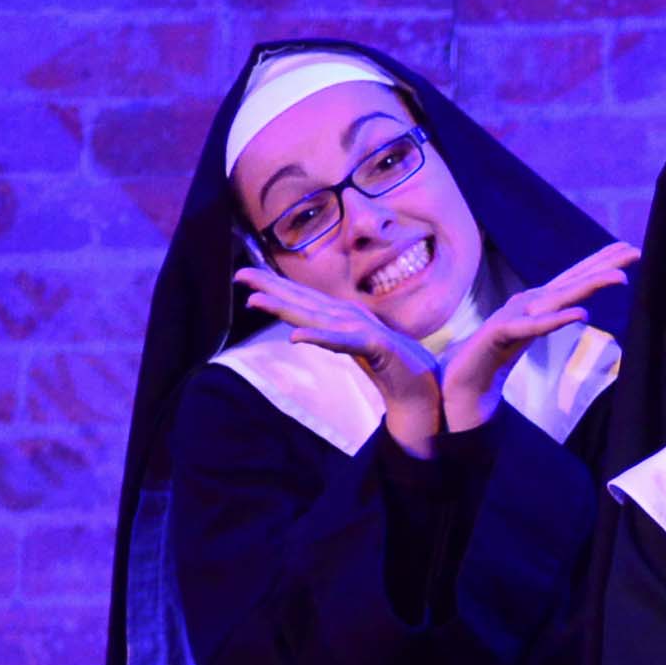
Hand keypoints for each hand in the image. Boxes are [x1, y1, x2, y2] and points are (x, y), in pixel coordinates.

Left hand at [237, 266, 444, 457]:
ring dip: (286, 308)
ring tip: (255, 301)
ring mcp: (362, 331)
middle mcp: (349, 318)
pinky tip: (297, 338)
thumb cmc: (394, 366)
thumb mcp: (356, 346)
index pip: (303, 299)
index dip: (273, 286)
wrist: (426, 389)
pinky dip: (320, 338)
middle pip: (303, 302)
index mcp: (343, 317)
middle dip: (270, 287)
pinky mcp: (375, 347)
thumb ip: (333, 335)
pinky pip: (342, 343)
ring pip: (316, 317)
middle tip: (239, 275)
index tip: (244, 276)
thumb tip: (306, 330)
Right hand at [438, 240, 635, 434]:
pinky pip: (534, 329)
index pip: (573, 279)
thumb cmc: (493, 355)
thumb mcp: (530, 333)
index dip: (599, 263)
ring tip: (620, 277)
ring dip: (589, 285)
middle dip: (603, 264)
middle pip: (571, 281)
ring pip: (558, 299)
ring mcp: (514, 317)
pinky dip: (556, 321)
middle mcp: (528, 303)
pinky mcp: (501, 335)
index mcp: (536, 302)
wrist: (461, 381)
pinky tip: (581, 315)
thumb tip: (581, 312)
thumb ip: (550, 320)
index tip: (628, 249)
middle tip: (635, 250)